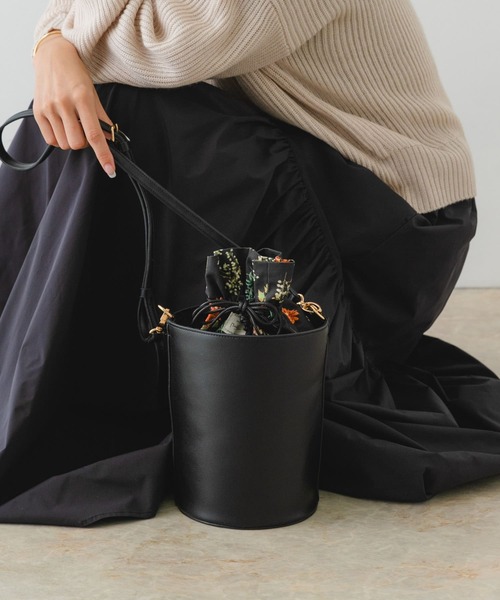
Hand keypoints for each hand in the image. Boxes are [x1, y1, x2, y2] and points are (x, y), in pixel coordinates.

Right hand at [33, 34, 115, 177]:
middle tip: (84, 129)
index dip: (103, 154)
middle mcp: (64, 103)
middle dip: (84, 143)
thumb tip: (111, 139)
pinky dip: (59, 138)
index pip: (94, 134)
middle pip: (77, 144)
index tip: (110, 169)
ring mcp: (49, 108)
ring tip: (72, 123)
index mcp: (82, 98)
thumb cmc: (76, 75)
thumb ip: (102, 119)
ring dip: (71, 140)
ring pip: (64, 144)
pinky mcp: (38, 111)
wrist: (53, 56)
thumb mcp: (93, 94)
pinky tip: (62, 124)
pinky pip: (51, 140)